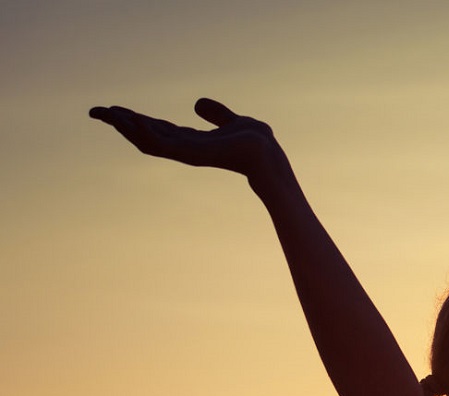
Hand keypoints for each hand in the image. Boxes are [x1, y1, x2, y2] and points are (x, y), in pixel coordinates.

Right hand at [89, 98, 284, 182]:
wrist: (269, 155)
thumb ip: (214, 113)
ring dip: (125, 128)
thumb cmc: (256, 142)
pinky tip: (131, 119)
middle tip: (94, 112)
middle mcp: (185, 148)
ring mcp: (186, 153)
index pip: (156, 128)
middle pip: (144, 135)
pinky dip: (145, 133)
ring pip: (147, 141)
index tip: (113, 110)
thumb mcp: (230, 120)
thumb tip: (196, 104)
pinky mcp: (191, 155)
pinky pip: (162, 145)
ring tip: (106, 114)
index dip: (134, 120)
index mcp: (191, 140)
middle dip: (120, 123)